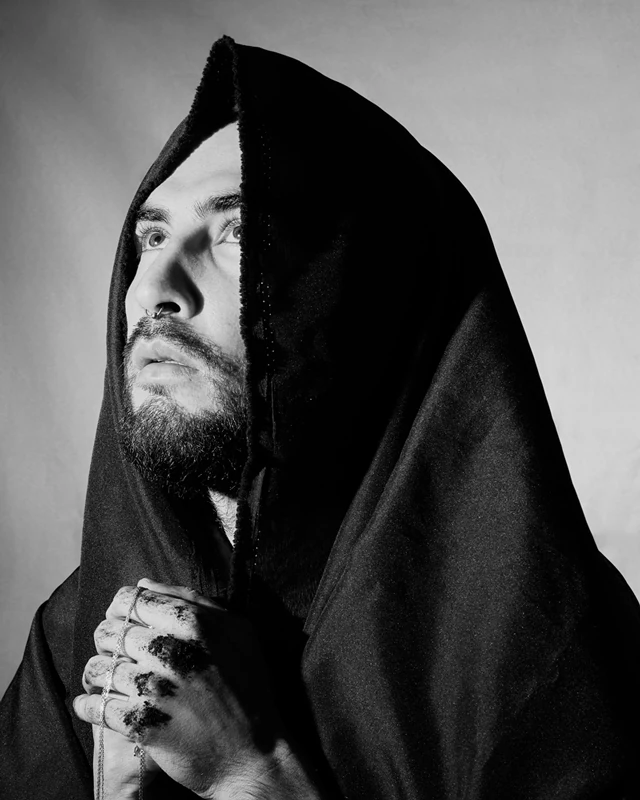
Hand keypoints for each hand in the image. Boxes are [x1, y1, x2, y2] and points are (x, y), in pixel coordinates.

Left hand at [73, 579, 320, 798]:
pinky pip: (97, 707)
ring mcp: (156, 690)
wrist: (255, 752)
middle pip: (111, 632)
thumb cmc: (248, 685)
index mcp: (194, 623)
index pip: (131, 601)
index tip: (124, 619)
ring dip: (98, 672)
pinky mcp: (144, 725)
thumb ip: (193, 600)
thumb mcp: (236, 630)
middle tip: (119, 651)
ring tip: (107, 677)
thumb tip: (143, 584)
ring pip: (100, 668)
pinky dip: (88, 705)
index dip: (121, 608)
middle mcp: (172, 652)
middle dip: (108, 639)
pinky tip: (93, 703)